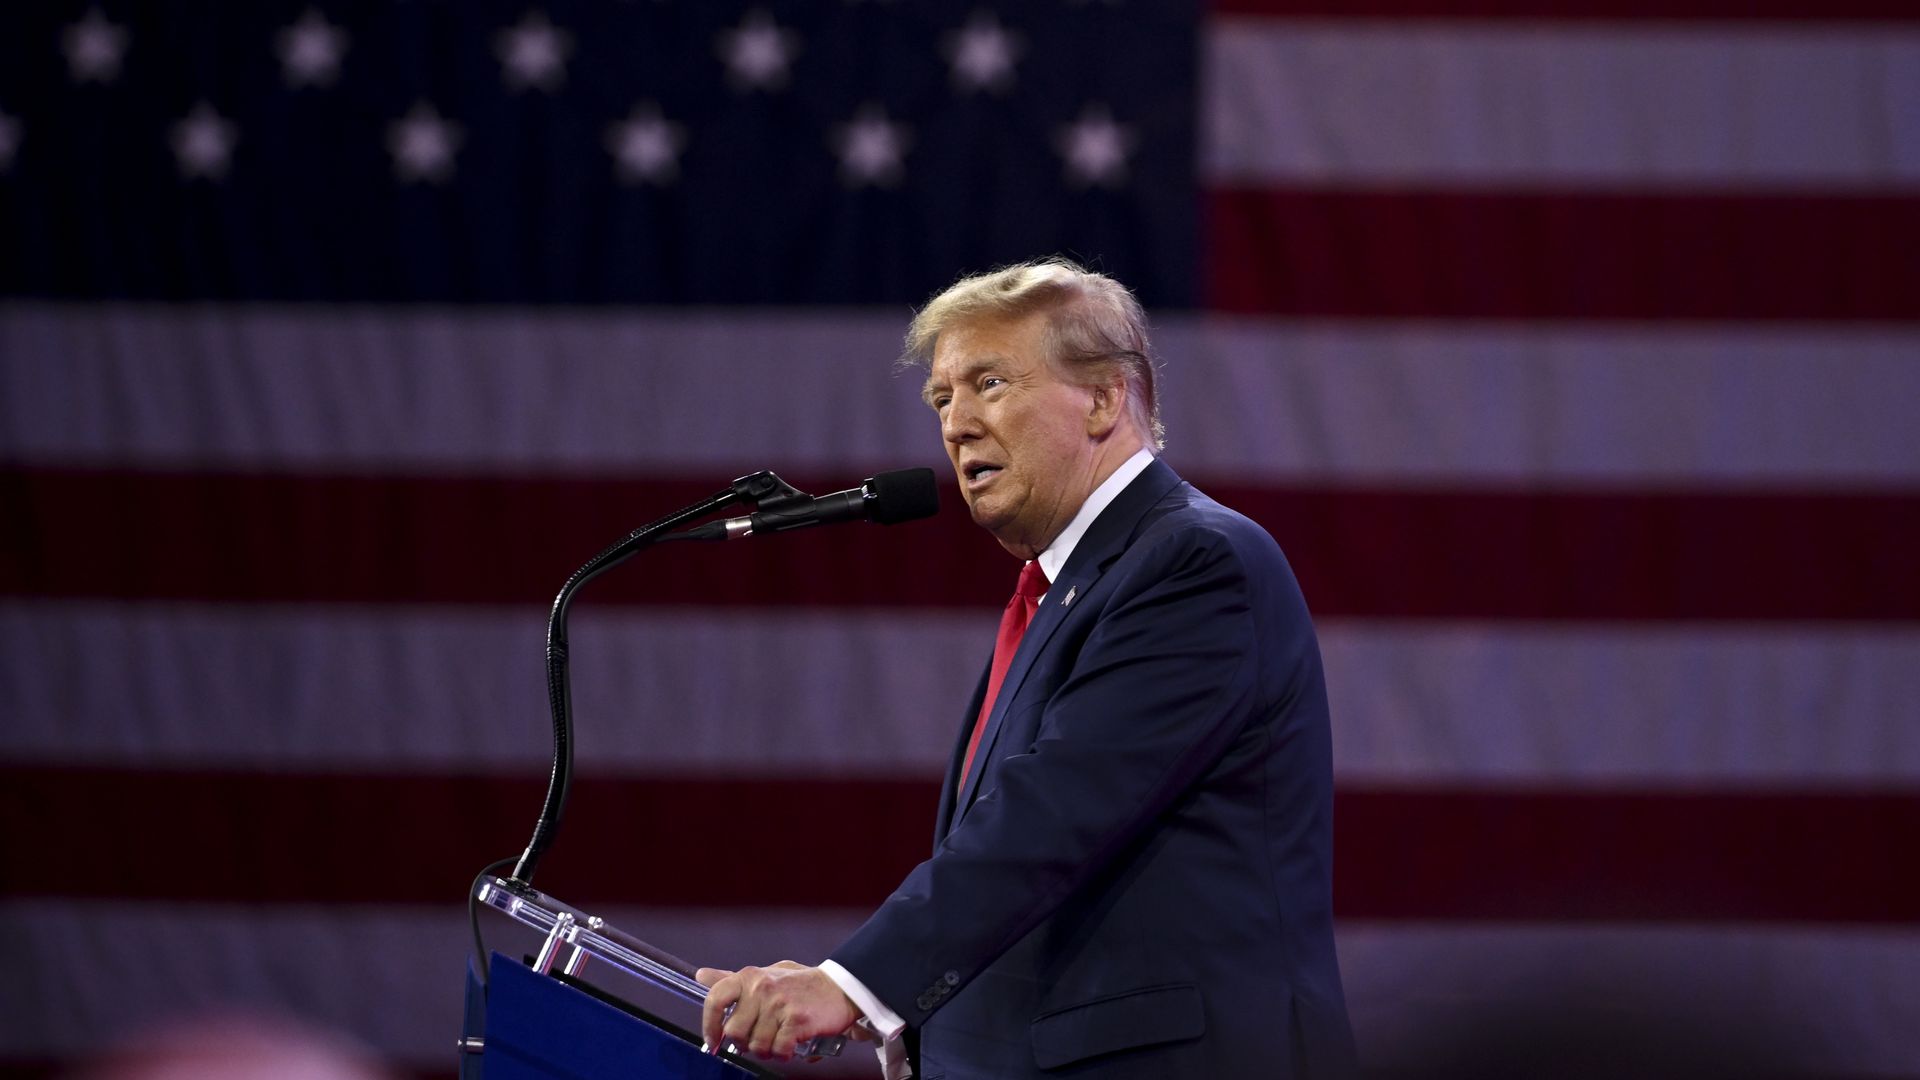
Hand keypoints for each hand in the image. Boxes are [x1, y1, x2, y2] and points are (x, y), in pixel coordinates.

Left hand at [697, 961, 860, 1061]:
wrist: (840, 987)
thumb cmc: (801, 983)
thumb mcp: (766, 974)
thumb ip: (732, 979)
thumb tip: (701, 976)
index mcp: (750, 976)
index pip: (715, 999)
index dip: (709, 1025)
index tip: (713, 1041)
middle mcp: (761, 988)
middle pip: (734, 1032)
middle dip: (745, 1043)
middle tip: (759, 1040)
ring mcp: (779, 1004)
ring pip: (756, 1045)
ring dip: (766, 1051)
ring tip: (777, 1042)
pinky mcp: (797, 1021)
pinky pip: (778, 1050)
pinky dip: (783, 1054)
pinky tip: (790, 1046)